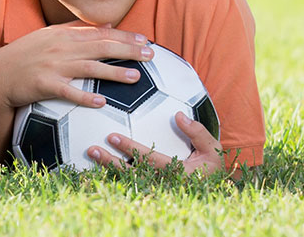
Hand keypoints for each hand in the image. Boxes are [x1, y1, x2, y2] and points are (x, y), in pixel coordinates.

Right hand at [0, 24, 148, 108]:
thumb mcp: (48, 37)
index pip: (99, 33)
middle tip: (151, 55)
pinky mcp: (44, 85)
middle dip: (128, 50)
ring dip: (114, 72)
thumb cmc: (24, 56)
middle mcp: (60, 48)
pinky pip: (69, 92)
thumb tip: (105, 26)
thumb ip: (75, 30)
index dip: (124, 36)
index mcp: (62, 35)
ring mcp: (53, 66)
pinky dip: (86, 97)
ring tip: (136, 78)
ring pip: (90, 68)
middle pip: (101, 47)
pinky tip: (102, 102)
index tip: (144, 40)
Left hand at [88, 112, 224, 175]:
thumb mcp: (212, 149)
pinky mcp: (150, 188)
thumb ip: (197, 132)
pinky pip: (128, 182)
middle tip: (92, 149)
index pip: (149, 159)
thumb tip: (178, 115)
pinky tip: (96, 164)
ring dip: (107, 167)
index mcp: (178, 173)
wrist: (212, 188)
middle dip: (111, 162)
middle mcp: (163, 183)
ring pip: (127, 179)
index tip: (112, 136)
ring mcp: (155, 188)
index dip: (130, 149)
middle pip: (132, 173)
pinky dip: (111, 174)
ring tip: (90, 153)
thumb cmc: (211, 165)